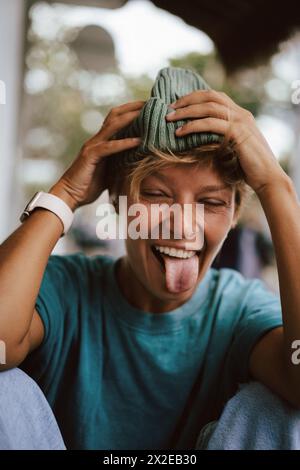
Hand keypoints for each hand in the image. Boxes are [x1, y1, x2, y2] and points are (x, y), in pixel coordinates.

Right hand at [50, 101, 144, 210]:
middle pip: (115, 115)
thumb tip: (139, 162)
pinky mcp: (91, 156)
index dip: (131, 111)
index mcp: (101, 141)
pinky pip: (109, 147)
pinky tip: (138, 141)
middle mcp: (96, 139)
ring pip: (112, 126)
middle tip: (151, 102)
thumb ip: (120, 162)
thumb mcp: (109, 171)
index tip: (149, 107)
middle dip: (133, 107)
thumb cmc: (89, 185)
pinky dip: (124, 143)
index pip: (116, 119)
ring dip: (130, 118)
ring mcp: (93, 146)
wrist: (70, 195)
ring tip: (147, 114)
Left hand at [166, 90, 286, 193]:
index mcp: (240, 114)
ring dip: (186, 112)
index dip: (195, 97)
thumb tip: (199, 139)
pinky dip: (192, 126)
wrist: (267, 177)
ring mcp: (240, 121)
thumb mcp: (233, 148)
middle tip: (169, 109)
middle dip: (187, 100)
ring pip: (208, 107)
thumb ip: (220, 138)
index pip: (215, 96)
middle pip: (209, 96)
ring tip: (170, 119)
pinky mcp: (237, 132)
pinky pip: (210, 124)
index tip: (178, 105)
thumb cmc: (250, 167)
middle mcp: (241, 114)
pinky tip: (180, 132)